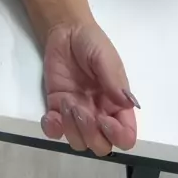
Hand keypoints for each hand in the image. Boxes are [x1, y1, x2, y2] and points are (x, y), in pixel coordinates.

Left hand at [42, 21, 137, 156]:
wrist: (66, 31)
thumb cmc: (91, 42)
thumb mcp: (104, 56)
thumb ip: (113, 79)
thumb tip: (126, 103)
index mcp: (117, 104)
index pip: (125, 135)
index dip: (118, 135)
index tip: (104, 119)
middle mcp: (99, 113)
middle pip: (101, 146)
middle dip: (90, 134)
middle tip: (79, 108)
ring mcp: (76, 113)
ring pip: (78, 142)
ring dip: (72, 129)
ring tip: (67, 102)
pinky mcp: (56, 108)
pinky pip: (55, 131)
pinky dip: (52, 129)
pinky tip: (50, 116)